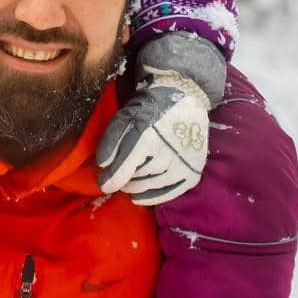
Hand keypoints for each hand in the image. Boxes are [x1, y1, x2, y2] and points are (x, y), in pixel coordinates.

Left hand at [96, 70, 210, 203]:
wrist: (185, 99)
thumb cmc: (151, 107)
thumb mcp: (126, 116)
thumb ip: (112, 139)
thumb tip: (103, 165)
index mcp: (148, 136)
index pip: (125, 167)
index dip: (112, 179)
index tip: (103, 185)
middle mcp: (167, 152)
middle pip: (138, 177)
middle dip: (124, 180)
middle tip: (118, 178)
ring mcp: (183, 164)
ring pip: (152, 185)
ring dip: (136, 187)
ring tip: (129, 183)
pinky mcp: (193, 171)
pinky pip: (170, 192)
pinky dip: (153, 197)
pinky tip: (140, 197)